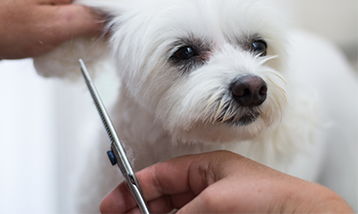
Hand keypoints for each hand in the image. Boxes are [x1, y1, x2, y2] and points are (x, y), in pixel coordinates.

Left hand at [0, 0, 112, 70]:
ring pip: (85, 8)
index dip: (117, 7)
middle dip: (101, 19)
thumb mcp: (56, 26)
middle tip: (100, 40)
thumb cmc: (8, 29)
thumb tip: (112, 20)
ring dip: (89, 27)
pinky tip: (71, 42)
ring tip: (82, 43)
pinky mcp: (50, 6)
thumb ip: (89, 20)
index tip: (120, 27)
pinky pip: (73, 15)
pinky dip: (77, 29)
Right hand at [100, 151, 353, 213]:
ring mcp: (211, 207)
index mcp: (204, 168)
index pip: (160, 175)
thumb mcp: (215, 199)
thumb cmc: (266, 196)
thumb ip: (182, 211)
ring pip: (173, 212)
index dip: (133, 189)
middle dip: (139, 208)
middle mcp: (205, 187)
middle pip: (162, 198)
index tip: (111, 204)